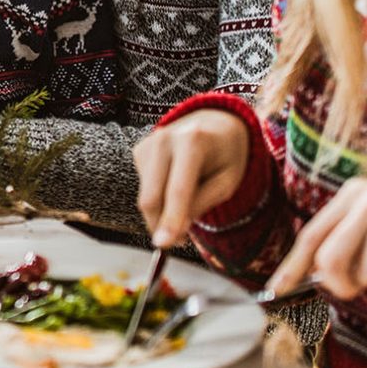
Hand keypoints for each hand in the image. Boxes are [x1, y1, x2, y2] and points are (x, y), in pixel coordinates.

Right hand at [134, 108, 254, 248]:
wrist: (213, 123)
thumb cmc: (226, 155)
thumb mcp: (227, 182)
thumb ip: (202, 204)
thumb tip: (173, 232)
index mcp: (193, 141)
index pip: (178, 189)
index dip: (171, 219)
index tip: (164, 244)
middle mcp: (164, 139)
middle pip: (152, 196)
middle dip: (161, 225)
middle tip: (179, 242)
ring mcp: (147, 143)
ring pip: (146, 196)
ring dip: (162, 213)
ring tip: (187, 205)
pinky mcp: (139, 151)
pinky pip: (145, 188)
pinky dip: (159, 197)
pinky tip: (176, 184)